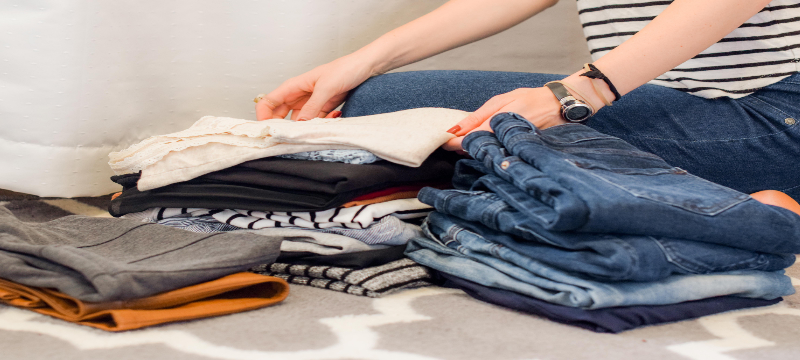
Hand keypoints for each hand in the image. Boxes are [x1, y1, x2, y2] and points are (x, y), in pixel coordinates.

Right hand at [255, 54, 377, 120]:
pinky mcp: (323, 109)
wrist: (365, 67)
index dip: (263, 116)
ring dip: (307, 126)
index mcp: (294, 86)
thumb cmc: (345, 69)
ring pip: (299, 121)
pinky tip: (335, 115)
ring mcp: (311, 103)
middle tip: (292, 136)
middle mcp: (299, 95)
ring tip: (320, 124)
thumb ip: (312, 107)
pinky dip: (322, 123)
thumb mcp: (326, 88)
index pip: (268, 102)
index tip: (269, 130)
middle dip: (284, 127)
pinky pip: (315, 121)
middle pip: (280, 115)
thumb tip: (299, 124)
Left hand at [442, 87, 566, 150]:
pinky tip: (486, 145)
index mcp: (496, 126)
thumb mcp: (501, 100)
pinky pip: (497, 156)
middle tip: (453, 141)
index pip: (466, 141)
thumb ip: (477, 116)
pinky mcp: (516, 154)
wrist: (560, 106)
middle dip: (461, 148)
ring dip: (473, 150)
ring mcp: (510, 150)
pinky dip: (488, 151)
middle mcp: (502, 141)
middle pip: (474, 152)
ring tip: (470, 141)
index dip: (451, 143)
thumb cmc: (530, 99)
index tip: (442, 141)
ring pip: (485, 156)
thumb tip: (453, 130)